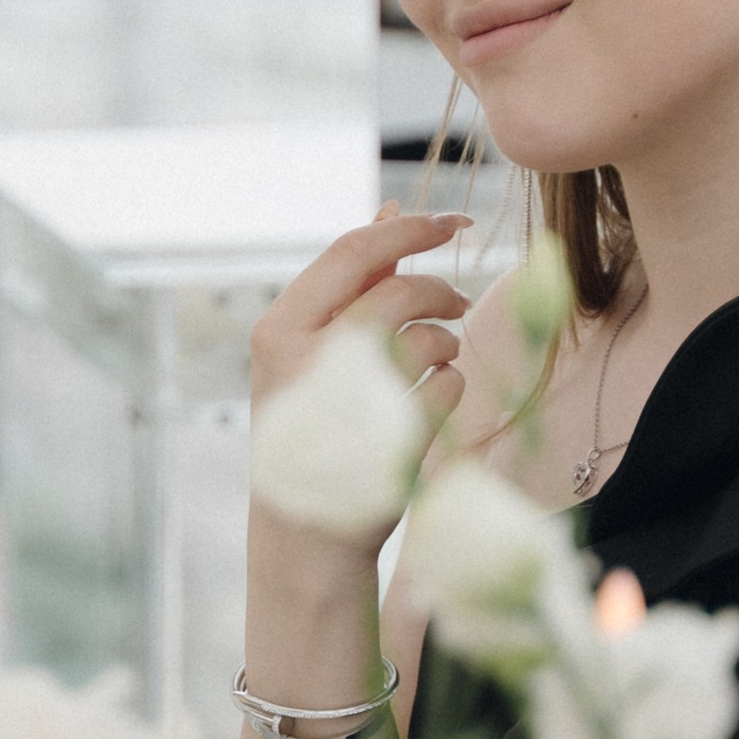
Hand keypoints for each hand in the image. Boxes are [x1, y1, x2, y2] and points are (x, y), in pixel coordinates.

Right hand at [249, 202, 473, 430]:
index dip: (409, 228)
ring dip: (446, 341)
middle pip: (398, 292)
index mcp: (280, 329)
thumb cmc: (311, 422)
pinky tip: (433, 395)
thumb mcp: (312, 350)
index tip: (453, 221)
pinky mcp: (391, 443)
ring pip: (428, 338)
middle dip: (440, 290)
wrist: (303, 530)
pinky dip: (451, 383)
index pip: (352, 252)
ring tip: (437, 357)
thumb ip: (352, 283)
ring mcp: (348, 405)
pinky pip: (448, 385)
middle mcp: (305, 362)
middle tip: (458, 301)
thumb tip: (389, 207)